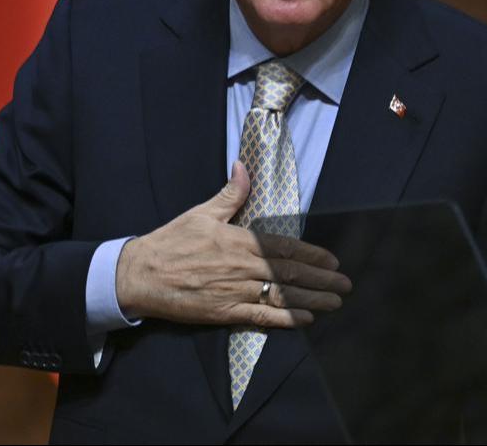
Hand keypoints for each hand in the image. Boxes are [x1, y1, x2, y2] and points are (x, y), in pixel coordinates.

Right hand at [115, 162, 350, 328]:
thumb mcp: (201, 212)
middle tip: (345, 284)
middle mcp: (243, 267)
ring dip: (312, 300)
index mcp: (239, 240)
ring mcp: (235, 291)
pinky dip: (286, 319)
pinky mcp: (225, 313)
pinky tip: (305, 320)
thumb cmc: (171, 242)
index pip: (284, 248)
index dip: (312, 255)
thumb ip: (229, 194)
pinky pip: (262, 317)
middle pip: (290, 274)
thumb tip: (243, 166)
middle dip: (321, 279)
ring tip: (334, 303)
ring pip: (282, 296)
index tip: (332, 260)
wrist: (141, 275)